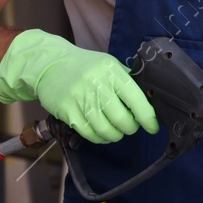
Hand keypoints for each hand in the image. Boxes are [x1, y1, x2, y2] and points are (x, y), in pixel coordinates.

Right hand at [0, 28, 158, 143]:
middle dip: (130, 128)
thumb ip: (127, 81)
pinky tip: (102, 134)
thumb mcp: (109, 65)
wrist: (50, 64)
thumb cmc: (85, 66)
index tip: (153, 126)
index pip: (136, 98)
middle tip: (131, 127)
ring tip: (117, 131)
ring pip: (106, 130)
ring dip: (116, 135)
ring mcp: (80, 99)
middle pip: (121, 119)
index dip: (147, 117)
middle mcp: (96, 85)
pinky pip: (89, 134)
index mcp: (111, 71)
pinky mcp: (67, 112)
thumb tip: (148, 101)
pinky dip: (100, 138)